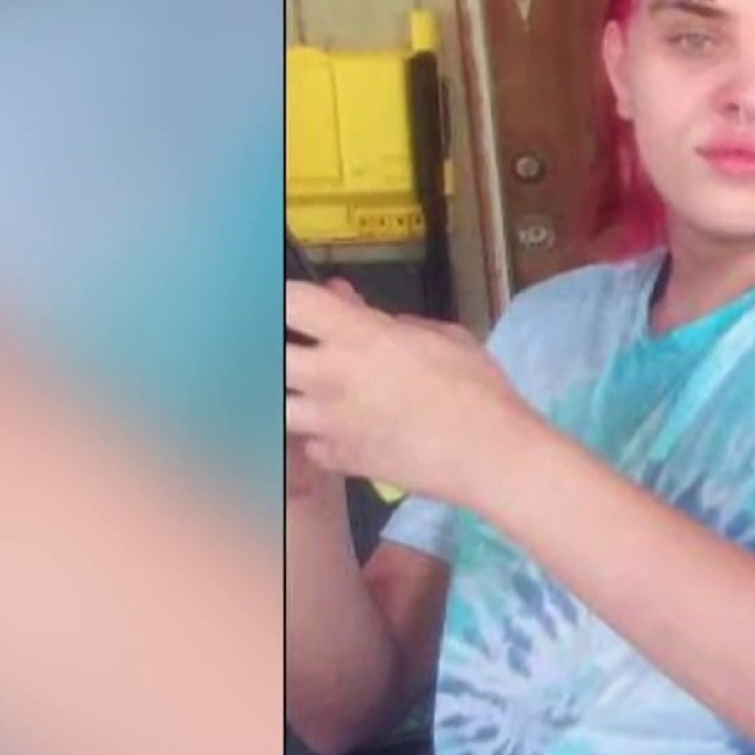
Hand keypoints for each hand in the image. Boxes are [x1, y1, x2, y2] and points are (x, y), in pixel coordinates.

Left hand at [284, 281, 539, 511]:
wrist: (488, 455)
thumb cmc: (478, 389)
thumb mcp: (445, 336)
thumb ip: (395, 323)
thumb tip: (365, 316)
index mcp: (360, 337)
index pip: (292, 302)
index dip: (283, 294)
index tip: (290, 298)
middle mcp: (332, 377)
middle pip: (266, 354)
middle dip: (272, 346)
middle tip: (289, 345)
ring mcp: (329, 422)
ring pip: (274, 405)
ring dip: (286, 394)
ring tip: (306, 391)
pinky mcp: (338, 460)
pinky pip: (308, 444)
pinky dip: (317, 437)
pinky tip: (337, 431)